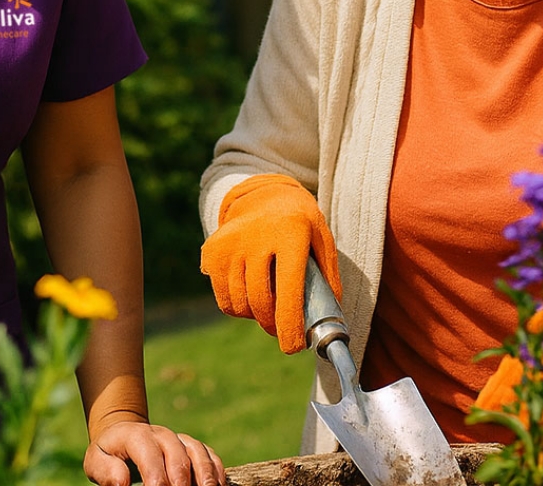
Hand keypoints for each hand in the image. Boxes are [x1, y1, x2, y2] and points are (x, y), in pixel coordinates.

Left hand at [83, 420, 225, 485]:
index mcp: (136, 436)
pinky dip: (216, 470)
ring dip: (205, 475)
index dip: (155, 478)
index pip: (149, 456)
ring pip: (197, 452)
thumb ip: (106, 470)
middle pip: (177, 455)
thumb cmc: (108, 454)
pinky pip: (208, 453)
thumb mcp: (96, 460)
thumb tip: (123, 482)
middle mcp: (161, 434)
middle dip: (181, 481)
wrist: (123, 434)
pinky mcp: (191, 446)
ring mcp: (178, 439)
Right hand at [200, 173, 341, 353]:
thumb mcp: (322, 240)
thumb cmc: (301, 225)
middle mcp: (257, 235)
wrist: (264, 195)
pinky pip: (224, 300)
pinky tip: (249, 294)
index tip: (292, 347)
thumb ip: (328, 277)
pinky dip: (237, 308)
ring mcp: (231, 242)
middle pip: (260, 300)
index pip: (288, 288)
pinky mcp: (213, 250)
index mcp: (290, 233)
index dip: (290, 324)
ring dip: (255, 317)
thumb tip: (329, 319)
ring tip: (267, 308)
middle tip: (282, 331)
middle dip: (272, 325)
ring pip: (239, 303)